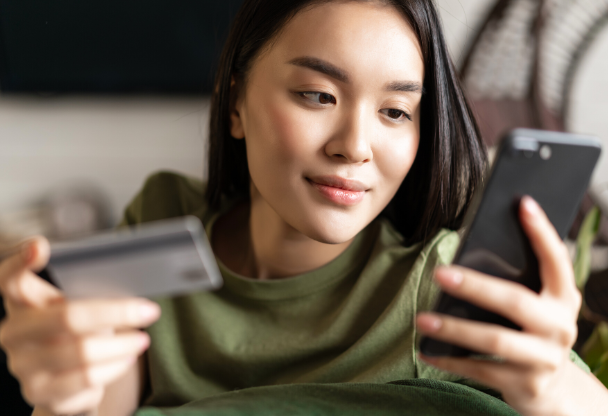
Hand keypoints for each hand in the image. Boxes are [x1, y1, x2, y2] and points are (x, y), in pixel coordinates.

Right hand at [0, 237, 160, 414]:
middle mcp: (14, 335)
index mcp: (22, 304)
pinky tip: (128, 358)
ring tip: (142, 339)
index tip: (40, 245)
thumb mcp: (78, 311)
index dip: (19, 262)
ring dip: (123, 344)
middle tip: (150, 310)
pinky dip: (115, 366)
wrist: (66, 389)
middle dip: (117, 312)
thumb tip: (132, 279)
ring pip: (83, 351)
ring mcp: (24, 367)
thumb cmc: (76, 337)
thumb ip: (87, 293)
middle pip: (67, 317)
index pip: (9, 281)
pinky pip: (87, 378)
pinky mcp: (41, 393)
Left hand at [416, 196, 607, 415]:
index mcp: (563, 298)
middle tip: (439, 274)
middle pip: (515, 301)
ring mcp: (545, 358)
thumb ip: (514, 284)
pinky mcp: (526, 384)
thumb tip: (469, 254)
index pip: (556, 260)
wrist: (551, 389)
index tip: (523, 204)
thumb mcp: (534, 307)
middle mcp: (560, 326)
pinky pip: (482, 370)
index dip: (542, 233)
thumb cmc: (531, 333)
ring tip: (422, 319)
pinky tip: (427, 351)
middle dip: (475, 286)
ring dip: (454, 328)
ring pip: (495, 339)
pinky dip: (451, 360)